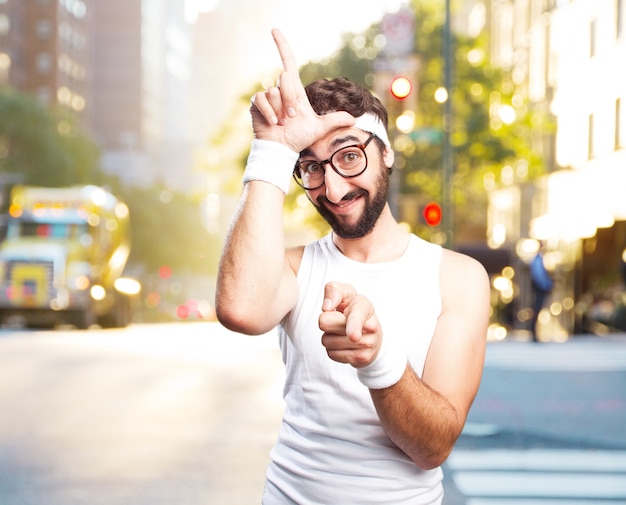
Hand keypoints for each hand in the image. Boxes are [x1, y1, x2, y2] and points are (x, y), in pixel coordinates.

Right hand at [250, 29, 354, 151]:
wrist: (282, 150)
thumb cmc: (298, 138)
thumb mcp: (320, 128)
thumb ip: (335, 120)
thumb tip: (354, 118)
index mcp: (294, 91)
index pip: (288, 62)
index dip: (282, 46)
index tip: (275, 31)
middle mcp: (280, 91)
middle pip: (285, 79)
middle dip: (290, 99)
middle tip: (291, 117)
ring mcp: (268, 97)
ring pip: (274, 92)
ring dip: (280, 110)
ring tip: (282, 123)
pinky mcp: (256, 104)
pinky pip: (262, 100)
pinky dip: (269, 112)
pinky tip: (273, 123)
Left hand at [318, 282, 382, 367]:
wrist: (369, 330)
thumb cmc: (351, 307)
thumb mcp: (344, 292)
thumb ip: (333, 291)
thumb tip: (326, 308)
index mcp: (364, 307)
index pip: (356, 317)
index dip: (354, 326)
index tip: (353, 336)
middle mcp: (371, 326)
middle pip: (327, 325)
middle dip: (326, 322)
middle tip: (338, 319)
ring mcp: (368, 344)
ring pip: (328, 342)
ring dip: (328, 336)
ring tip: (341, 331)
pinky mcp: (363, 358)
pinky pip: (332, 354)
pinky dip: (332, 349)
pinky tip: (343, 343)